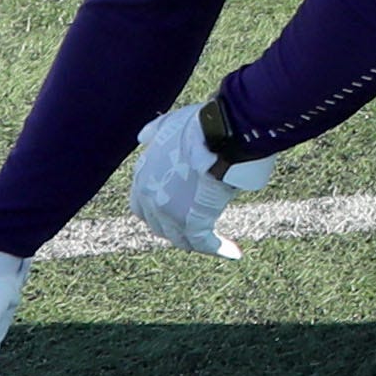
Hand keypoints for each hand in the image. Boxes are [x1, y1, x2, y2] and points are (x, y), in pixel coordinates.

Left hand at [128, 98, 249, 256]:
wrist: (220, 130)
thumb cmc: (202, 123)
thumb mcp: (171, 122)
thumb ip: (154, 130)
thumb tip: (143, 137)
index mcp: (143, 174)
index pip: (142, 205)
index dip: (158, 212)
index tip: (176, 211)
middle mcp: (149, 195)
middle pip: (159, 225)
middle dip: (176, 228)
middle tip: (198, 228)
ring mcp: (169, 210)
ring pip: (181, 238)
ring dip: (198, 241)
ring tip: (217, 243)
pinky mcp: (192, 220)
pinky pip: (204, 243)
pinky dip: (219, 249)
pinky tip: (233, 252)